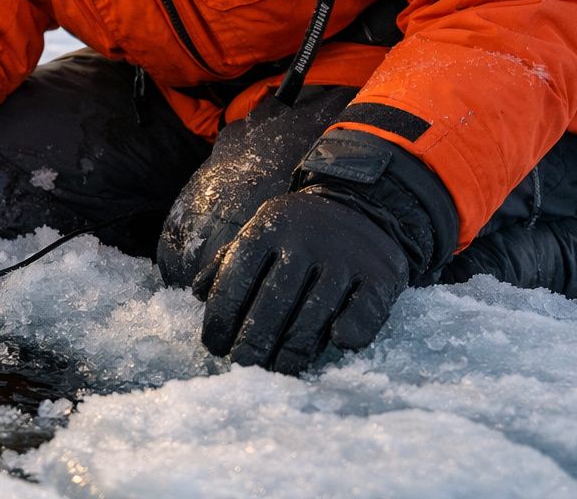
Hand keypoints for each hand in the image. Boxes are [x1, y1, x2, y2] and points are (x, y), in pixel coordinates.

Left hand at [192, 191, 409, 374]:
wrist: (361, 206)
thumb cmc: (297, 232)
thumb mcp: (260, 233)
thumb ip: (228, 262)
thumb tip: (195, 292)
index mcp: (269, 228)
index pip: (237, 278)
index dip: (221, 317)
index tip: (214, 346)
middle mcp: (306, 239)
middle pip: (274, 300)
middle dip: (253, 340)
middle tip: (242, 366)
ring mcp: (345, 257)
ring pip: (314, 311)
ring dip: (293, 349)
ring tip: (277, 371)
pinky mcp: (380, 274)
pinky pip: (364, 309)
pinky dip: (351, 330)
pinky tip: (337, 343)